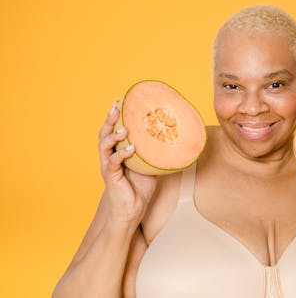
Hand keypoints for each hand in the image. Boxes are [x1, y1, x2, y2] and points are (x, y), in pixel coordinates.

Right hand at [98, 101, 157, 228]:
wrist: (133, 209)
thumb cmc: (141, 187)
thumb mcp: (151, 165)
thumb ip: (157, 152)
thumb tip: (176, 139)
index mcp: (118, 151)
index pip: (113, 129)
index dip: (115, 115)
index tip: (120, 101)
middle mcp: (110, 156)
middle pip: (104, 133)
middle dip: (110, 119)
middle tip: (117, 107)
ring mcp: (108, 166)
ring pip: (104, 146)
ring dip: (114, 135)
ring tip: (125, 128)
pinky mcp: (110, 177)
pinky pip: (113, 163)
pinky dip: (122, 154)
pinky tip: (131, 149)